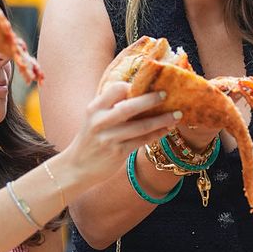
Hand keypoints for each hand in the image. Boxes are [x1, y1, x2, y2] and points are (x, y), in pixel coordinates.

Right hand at [59, 81, 180, 188]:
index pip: (115, 89)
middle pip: (129, 107)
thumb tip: (140, 93)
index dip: (132, 85)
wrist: (77, 167)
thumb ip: (111, 106)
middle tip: (166, 94)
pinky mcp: (117, 153)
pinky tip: (166, 129)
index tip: (147, 84)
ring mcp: (109, 139)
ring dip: (161, 120)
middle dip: (150, 100)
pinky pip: (142, 141)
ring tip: (176, 115)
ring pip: (140, 126)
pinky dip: (156, 134)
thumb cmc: (91, 139)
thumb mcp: (94, 119)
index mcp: (94, 108)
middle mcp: (100, 122)